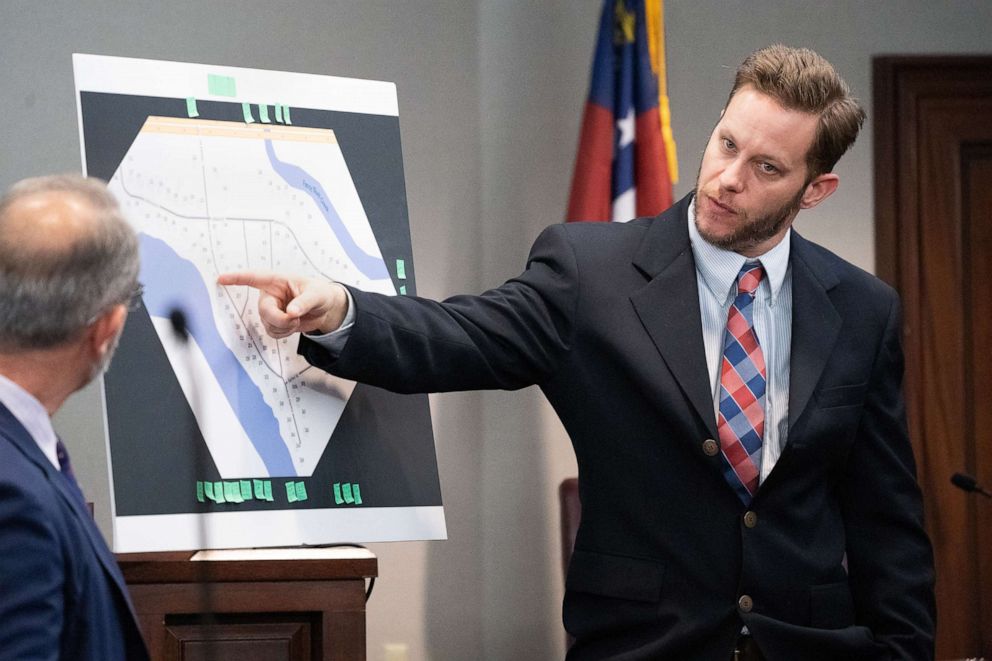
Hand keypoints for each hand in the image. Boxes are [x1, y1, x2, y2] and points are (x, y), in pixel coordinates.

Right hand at [217, 271, 348, 338]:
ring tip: (297, 319)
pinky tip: (293, 326)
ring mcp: (271, 309)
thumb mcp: (317, 295)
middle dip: (279, 319)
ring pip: (268, 323)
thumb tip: (291, 312)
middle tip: (295, 319)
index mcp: (277, 281)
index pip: (254, 278)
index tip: (220, 279)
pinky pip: (272, 332)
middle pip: (264, 310)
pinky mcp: (274, 322)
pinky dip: (284, 333)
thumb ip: (304, 303)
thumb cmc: (320, 294)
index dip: (236, 278)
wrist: (326, 309)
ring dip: (284, 327)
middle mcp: (270, 295)